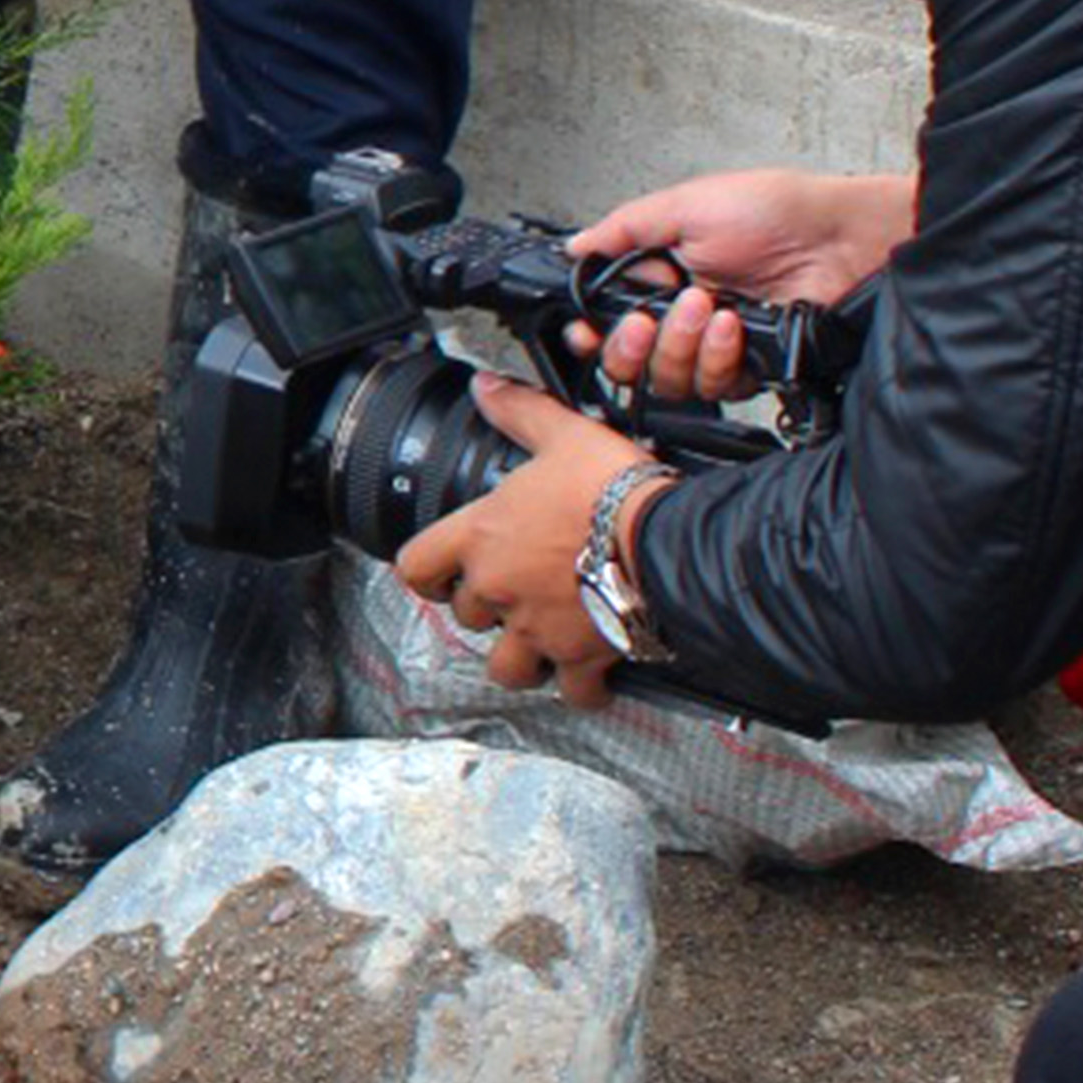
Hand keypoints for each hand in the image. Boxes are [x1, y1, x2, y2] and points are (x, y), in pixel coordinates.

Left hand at [389, 384, 658, 705]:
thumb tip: (488, 388)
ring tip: (541, 640)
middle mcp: (501, 589)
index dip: (427, 572)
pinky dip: (581, 688)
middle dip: (488, 608)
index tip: (442, 573)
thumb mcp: (563, 435)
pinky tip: (591, 673)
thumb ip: (520, 412)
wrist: (667, 538)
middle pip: (467, 616)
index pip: (416, 568)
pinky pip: (573, 693)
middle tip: (516, 591)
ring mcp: (538, 630)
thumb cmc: (615, 489)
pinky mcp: (582, 658)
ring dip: (521, 657)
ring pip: (506, 667)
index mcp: (483, 538)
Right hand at [571, 167, 915, 398]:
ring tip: (708, 308)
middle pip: (630, 361)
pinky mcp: (747, 367)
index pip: (608, 318)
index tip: (591, 330)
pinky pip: (715, 388)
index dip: (595, 333)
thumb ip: (625, 228)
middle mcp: (682, 314)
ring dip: (683, 346)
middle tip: (649, 321)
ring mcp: (714, 345)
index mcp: (660, 274)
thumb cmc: (775, 212)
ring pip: (669, 380)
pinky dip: (721, 358)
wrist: (840, 242)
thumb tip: (576, 246)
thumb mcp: (687, 206)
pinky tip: (736, 326)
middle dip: (635, 345)